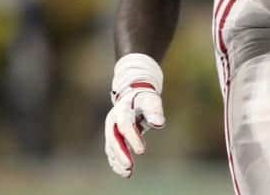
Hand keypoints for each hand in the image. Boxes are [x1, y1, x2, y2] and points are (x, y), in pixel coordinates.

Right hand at [104, 54, 165, 177]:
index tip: (142, 152)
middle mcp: (113, 120)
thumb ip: (155, 112)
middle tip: (129, 166)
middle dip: (120, 153)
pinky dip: (116, 162)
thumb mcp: (151, 101)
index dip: (132, 138)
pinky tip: (124, 173)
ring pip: (111, 147)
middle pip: (114, 138)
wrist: (133, 96)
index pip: (125, 125)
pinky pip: (112, 151)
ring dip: (118, 160)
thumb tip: (159, 124)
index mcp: (122, 109)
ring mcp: (111, 130)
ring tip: (128, 173)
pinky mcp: (112, 138)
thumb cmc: (144, 100)